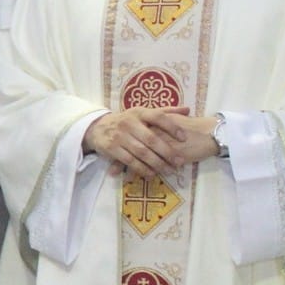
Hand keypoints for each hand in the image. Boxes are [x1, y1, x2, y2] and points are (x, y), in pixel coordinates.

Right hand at [82, 106, 213, 179]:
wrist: (97, 127)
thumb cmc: (126, 120)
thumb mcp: (142, 113)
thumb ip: (164, 112)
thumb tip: (188, 110)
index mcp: (139, 112)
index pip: (158, 117)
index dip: (172, 127)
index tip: (184, 138)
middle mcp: (129, 123)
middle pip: (151, 139)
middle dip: (167, 152)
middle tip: (180, 162)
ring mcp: (119, 136)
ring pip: (141, 152)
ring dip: (157, 163)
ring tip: (169, 171)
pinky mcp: (111, 148)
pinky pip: (130, 161)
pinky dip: (141, 169)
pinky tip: (151, 174)